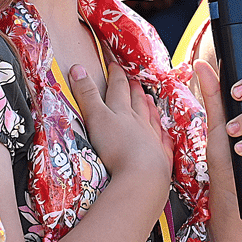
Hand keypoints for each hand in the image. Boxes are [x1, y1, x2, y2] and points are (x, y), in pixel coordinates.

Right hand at [69, 61, 173, 209]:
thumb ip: (86, 95)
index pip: (118, 88)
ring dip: (149, 107)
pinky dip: (163, 135)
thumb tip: (77, 68)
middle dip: (133, 88)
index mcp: (122, 112)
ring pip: (151, 118)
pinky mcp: (160, 158)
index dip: (115, 74)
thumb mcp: (96, 118)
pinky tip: (164, 133)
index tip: (114, 65)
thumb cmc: (117, 148)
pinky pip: (163, 142)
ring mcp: (152, 140)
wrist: (142, 177)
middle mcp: (139, 122)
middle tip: (133, 80)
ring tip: (148, 99)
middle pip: (136, 101)